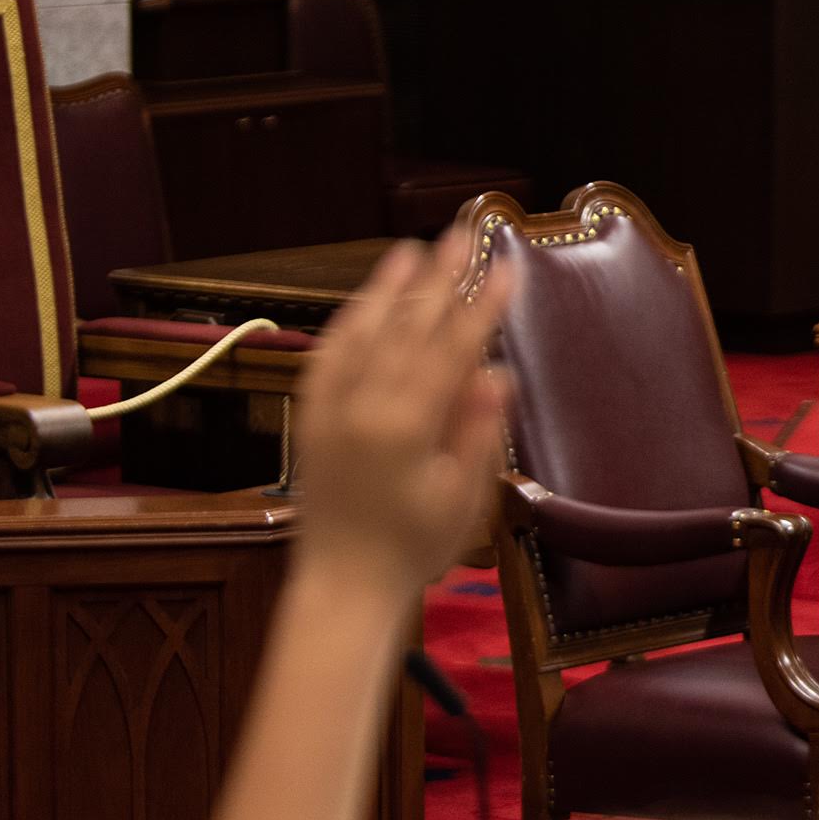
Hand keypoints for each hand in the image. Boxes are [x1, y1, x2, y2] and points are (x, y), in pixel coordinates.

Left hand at [290, 227, 513, 597]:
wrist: (344, 585)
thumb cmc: (414, 549)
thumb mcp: (463, 498)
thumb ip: (476, 431)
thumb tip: (496, 372)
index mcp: (406, 427)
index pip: (452, 349)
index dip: (482, 306)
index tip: (506, 266)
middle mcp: (362, 406)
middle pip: (407, 327)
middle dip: (439, 278)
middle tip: (463, 234)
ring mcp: (330, 409)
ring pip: (363, 332)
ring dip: (389, 287)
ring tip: (413, 249)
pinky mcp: (312, 418)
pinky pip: (328, 356)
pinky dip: (349, 323)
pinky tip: (366, 303)